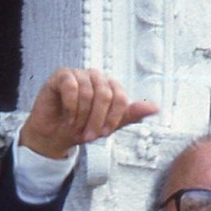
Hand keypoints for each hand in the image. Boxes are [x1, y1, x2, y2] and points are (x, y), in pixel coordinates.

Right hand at [19, 67, 158, 158]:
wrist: (55, 136)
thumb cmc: (81, 128)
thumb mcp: (108, 125)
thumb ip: (130, 115)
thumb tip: (156, 108)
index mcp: (110, 86)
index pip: (120, 97)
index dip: (113, 117)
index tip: (105, 134)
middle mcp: (96, 77)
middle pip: (105, 94)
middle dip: (97, 120)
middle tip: (88, 136)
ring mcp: (79, 74)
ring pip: (88, 92)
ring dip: (82, 116)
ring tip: (75, 126)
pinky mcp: (61, 76)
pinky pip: (71, 86)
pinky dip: (70, 106)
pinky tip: (68, 115)